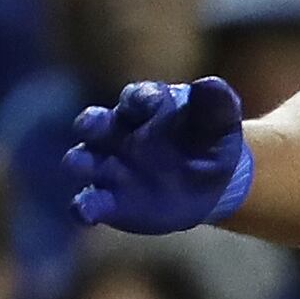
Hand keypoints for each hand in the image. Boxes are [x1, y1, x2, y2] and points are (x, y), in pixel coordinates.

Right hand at [65, 78, 255, 233]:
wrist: (212, 184)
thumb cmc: (209, 143)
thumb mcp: (220, 124)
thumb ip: (216, 105)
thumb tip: (211, 84)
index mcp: (146, 107)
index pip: (137, 97)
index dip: (141, 99)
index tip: (152, 104)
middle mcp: (118, 133)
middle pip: (93, 122)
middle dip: (91, 123)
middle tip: (92, 125)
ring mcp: (109, 166)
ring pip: (81, 160)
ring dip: (79, 162)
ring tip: (81, 167)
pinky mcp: (109, 201)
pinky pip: (88, 203)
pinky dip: (83, 208)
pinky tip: (85, 214)